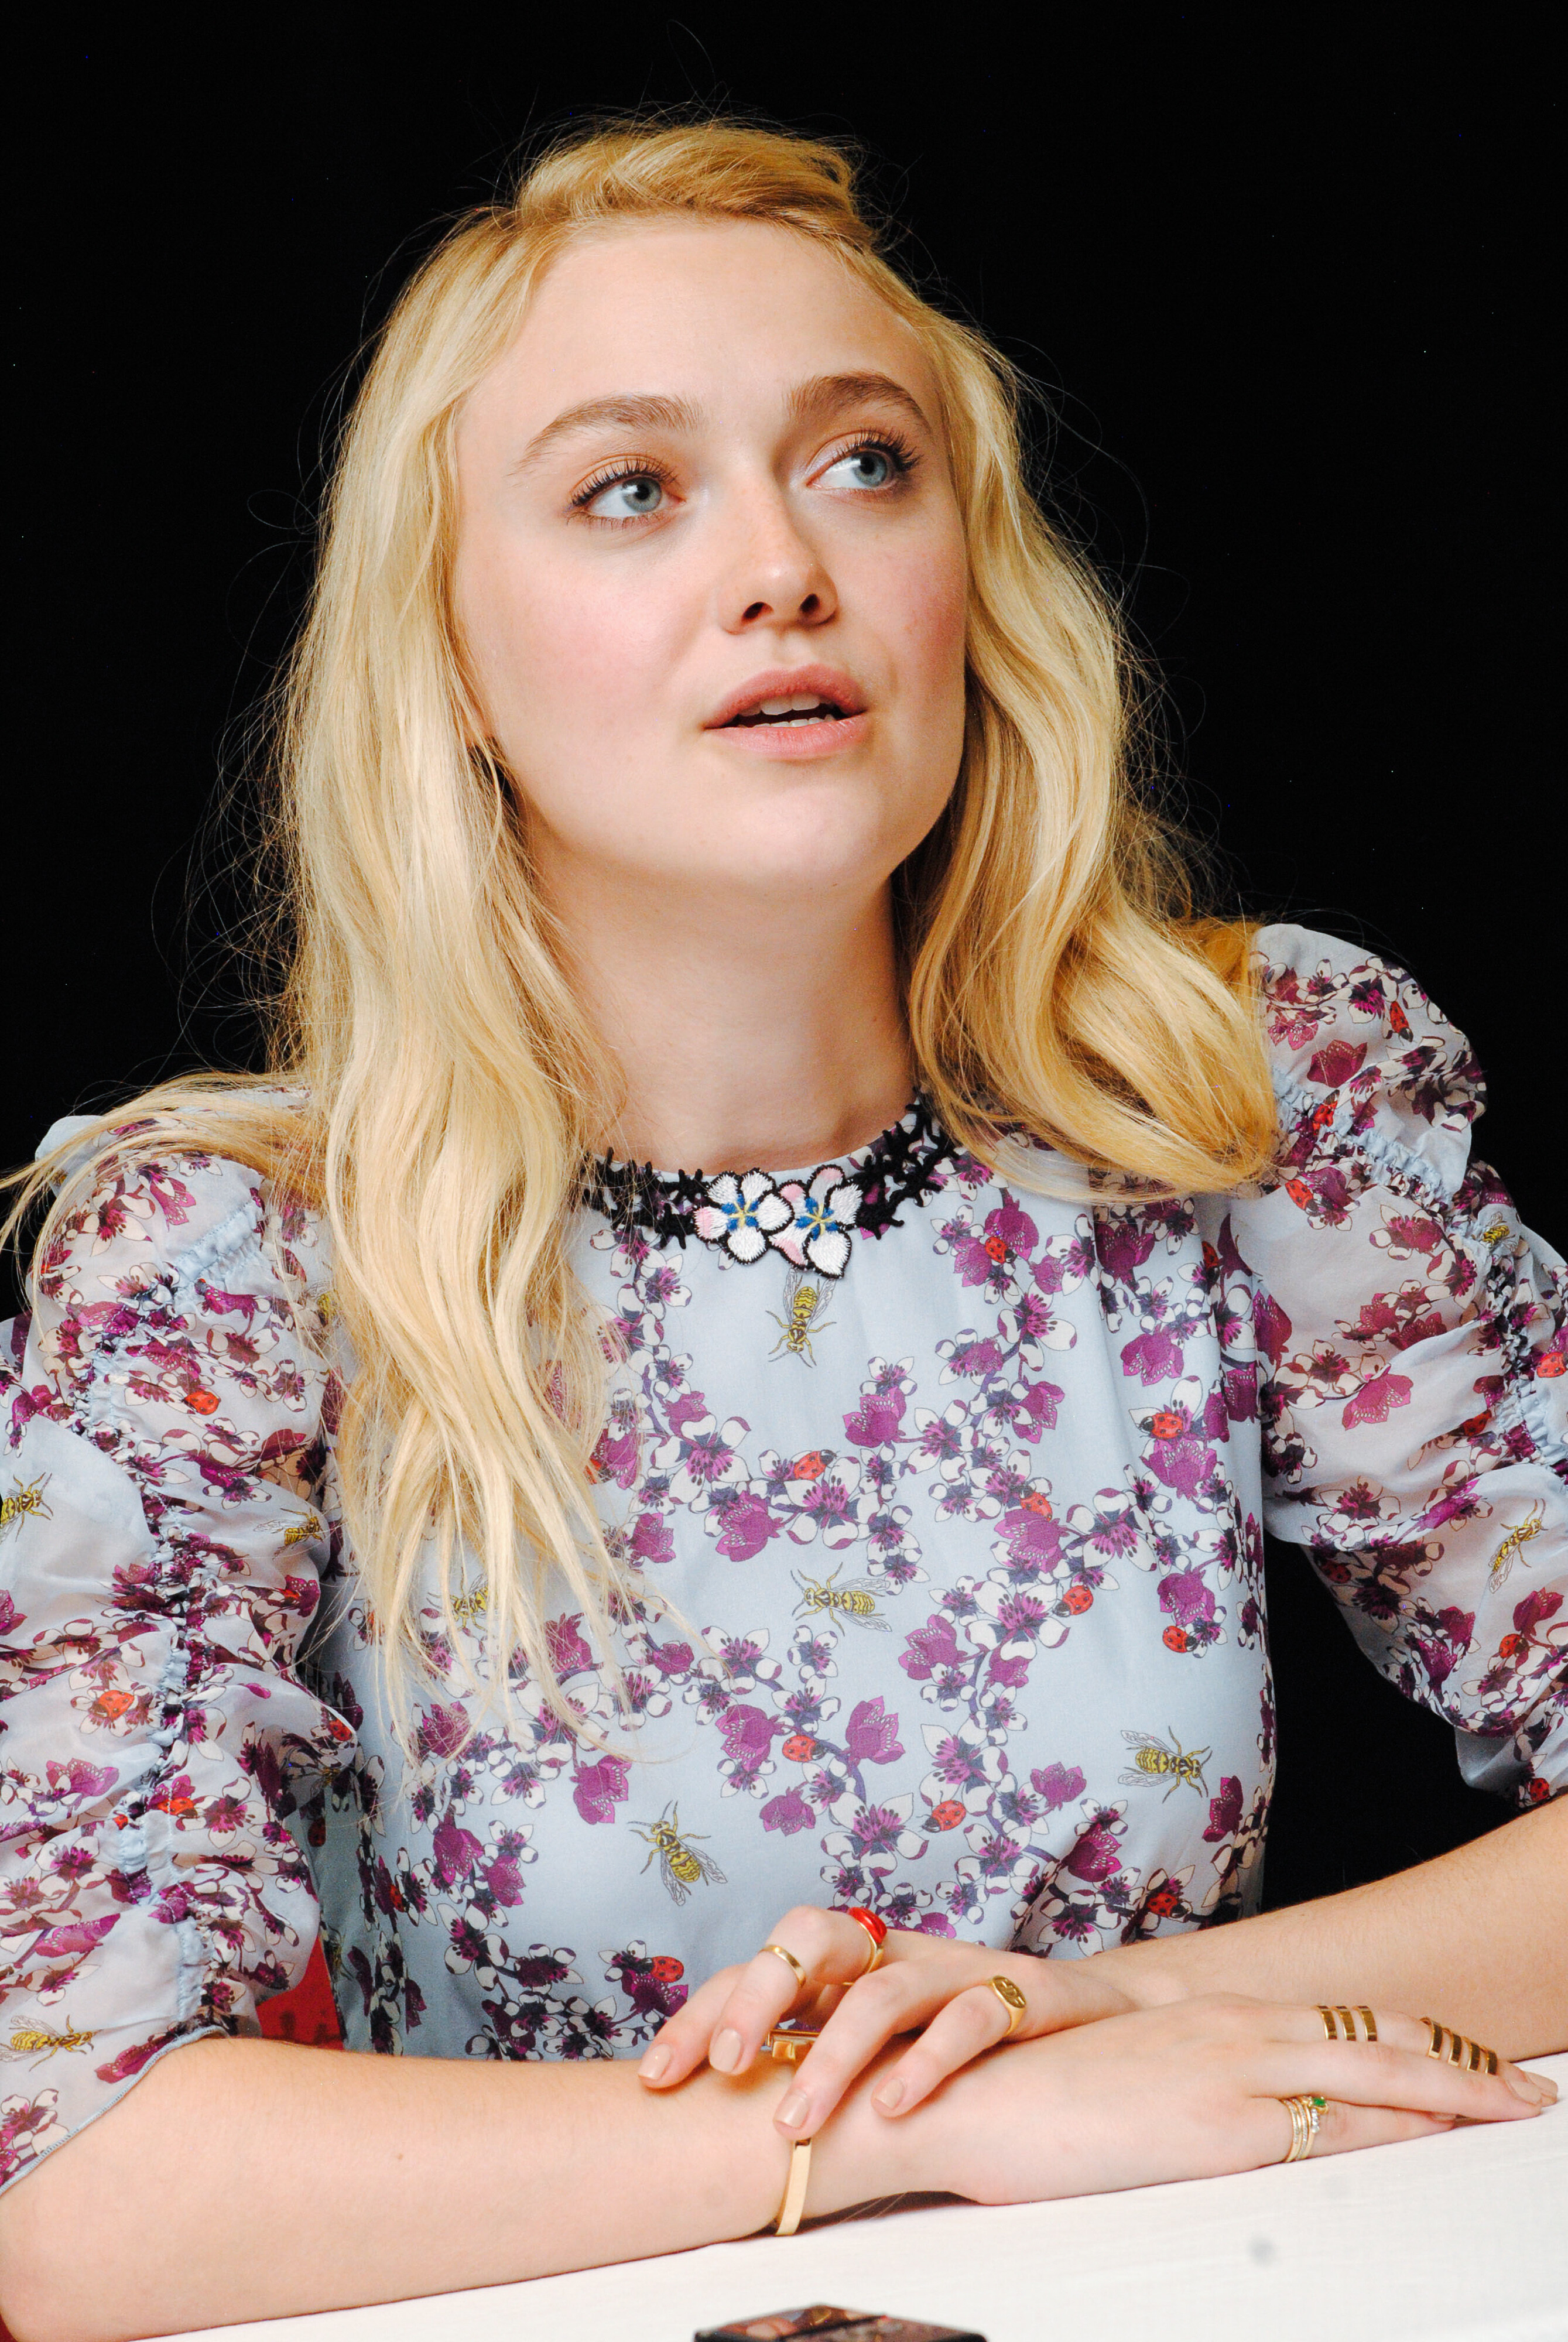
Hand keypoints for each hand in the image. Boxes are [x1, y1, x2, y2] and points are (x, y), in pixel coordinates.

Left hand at [638, 1902, 1141, 2139]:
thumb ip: (812, 2054)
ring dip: (831, 2057)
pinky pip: (968, 2017)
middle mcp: (893, 1953)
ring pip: (881, 1991)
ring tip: (797, 2123)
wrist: (1085, 2017)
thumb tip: (715, 2110)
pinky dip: (927, 2062)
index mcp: (850, 1963)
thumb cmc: (957, 2038)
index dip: (701, 2013)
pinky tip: (894, 2107)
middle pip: (811, 1937)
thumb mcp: (877, 2042)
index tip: (656, 2076)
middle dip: (757, 1999)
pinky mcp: (1015, 1992)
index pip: (757, 1965)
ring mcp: (953, 1968)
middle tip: (728, 2072)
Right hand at [895, 1993, 1558, 2206]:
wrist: (963, 2100)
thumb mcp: (1127, 2072)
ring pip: (1374, 2073)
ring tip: (1513, 2109)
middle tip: (1528, 2093)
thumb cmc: (1033, 2096)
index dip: (1414, 2039)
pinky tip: (1436, 2132)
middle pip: (1379, 2038)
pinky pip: (1328, 2125)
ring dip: (1456, 2094)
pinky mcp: (1215, 2127)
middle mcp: (1232, 2030)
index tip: (1471, 2062)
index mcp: (1213, 2016)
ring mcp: (1229, 2073)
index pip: (1340, 2022)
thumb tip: (1231, 2101)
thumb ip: (1190, 2075)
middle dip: (1466, 2067)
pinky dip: (1396, 2125)